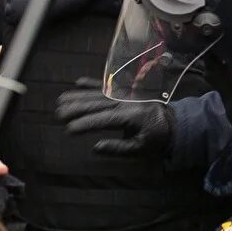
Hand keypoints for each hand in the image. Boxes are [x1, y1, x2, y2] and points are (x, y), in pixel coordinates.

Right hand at [56, 78, 173, 157]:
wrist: (174, 121)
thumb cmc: (156, 138)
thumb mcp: (140, 148)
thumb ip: (118, 148)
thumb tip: (96, 147)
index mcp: (132, 116)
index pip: (104, 120)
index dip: (86, 124)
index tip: (69, 129)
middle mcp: (127, 102)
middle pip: (97, 104)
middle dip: (76, 108)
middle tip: (57, 113)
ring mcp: (126, 94)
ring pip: (98, 94)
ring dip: (78, 96)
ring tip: (60, 100)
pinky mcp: (126, 92)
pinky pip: (107, 86)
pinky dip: (93, 83)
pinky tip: (78, 82)